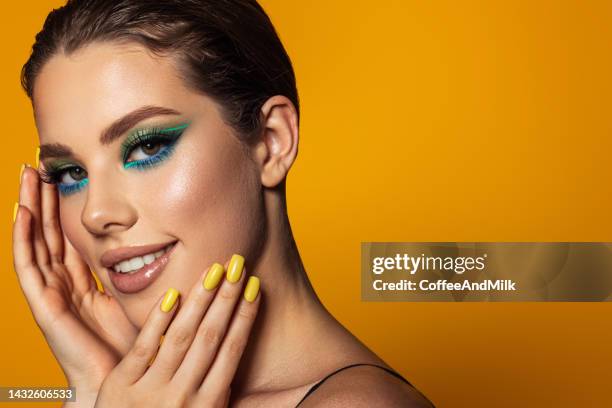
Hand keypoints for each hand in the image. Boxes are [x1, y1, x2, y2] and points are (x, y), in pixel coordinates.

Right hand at [12, 165, 139, 402]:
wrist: (132, 383)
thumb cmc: (141, 344)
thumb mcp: (145, 295)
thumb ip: (151, 270)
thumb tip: (174, 236)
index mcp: (86, 284)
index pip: (68, 237)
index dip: (62, 208)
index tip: (63, 175)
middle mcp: (65, 287)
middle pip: (48, 234)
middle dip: (42, 200)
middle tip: (37, 165)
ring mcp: (53, 297)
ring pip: (35, 244)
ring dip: (29, 209)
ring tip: (26, 176)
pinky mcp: (47, 309)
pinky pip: (29, 269)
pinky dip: (23, 240)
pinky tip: (22, 212)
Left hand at [94, 256, 260, 407]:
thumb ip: (220, 394)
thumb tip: (239, 358)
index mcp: (209, 405)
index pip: (232, 351)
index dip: (245, 316)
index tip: (254, 287)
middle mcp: (184, 396)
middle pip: (211, 337)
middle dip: (227, 297)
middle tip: (237, 264)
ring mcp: (151, 390)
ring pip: (181, 336)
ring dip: (199, 300)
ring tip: (213, 270)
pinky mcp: (121, 386)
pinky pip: (144, 346)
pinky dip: (159, 320)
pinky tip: (172, 294)